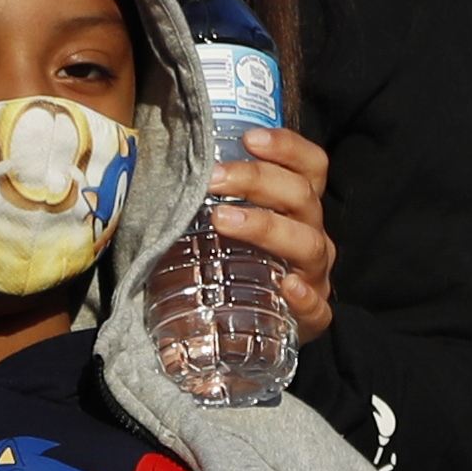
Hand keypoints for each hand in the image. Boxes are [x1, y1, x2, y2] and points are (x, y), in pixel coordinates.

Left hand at [199, 121, 337, 343]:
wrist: (253, 331)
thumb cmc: (235, 266)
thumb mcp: (226, 227)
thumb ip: (207, 201)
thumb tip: (155, 171)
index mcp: (298, 209)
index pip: (310, 167)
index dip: (287, 147)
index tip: (248, 139)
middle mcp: (312, 235)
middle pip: (301, 197)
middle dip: (257, 180)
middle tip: (214, 178)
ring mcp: (315, 277)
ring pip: (308, 244)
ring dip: (266, 227)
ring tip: (223, 220)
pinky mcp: (312, 319)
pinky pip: (317, 308)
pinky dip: (304, 296)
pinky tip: (286, 286)